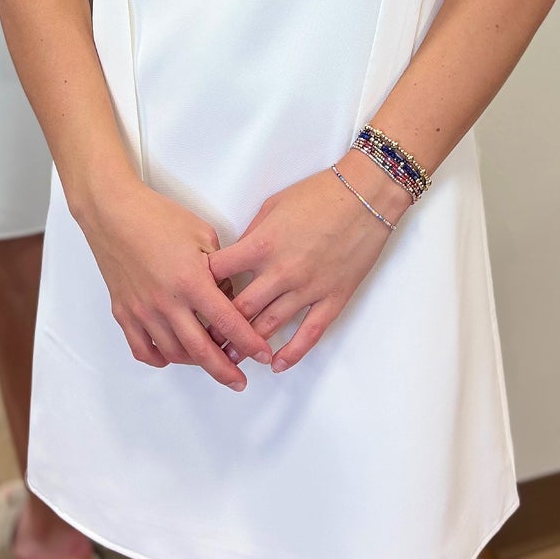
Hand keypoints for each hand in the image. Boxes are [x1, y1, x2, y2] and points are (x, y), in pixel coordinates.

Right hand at [76, 180, 272, 389]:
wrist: (113, 212)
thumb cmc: (159, 217)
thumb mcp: (203, 234)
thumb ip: (220, 269)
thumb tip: (227, 296)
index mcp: (191, 280)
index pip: (227, 322)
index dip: (249, 342)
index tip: (263, 354)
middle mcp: (167, 302)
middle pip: (201, 350)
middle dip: (225, 370)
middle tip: (240, 380)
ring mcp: (142, 311)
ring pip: (174, 354)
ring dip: (196, 363)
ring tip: (210, 362)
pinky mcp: (123, 312)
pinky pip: (143, 349)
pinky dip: (160, 358)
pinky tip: (173, 355)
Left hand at [207, 157, 401, 373]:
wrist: (365, 196)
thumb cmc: (319, 194)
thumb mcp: (273, 206)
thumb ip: (252, 236)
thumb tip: (237, 259)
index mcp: (261, 244)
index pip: (219, 273)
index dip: (201, 286)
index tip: (194, 297)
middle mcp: (280, 271)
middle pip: (239, 309)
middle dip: (217, 327)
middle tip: (204, 339)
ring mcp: (308, 288)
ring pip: (269, 326)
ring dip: (246, 345)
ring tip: (229, 357)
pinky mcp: (332, 298)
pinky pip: (309, 334)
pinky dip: (291, 353)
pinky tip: (276, 364)